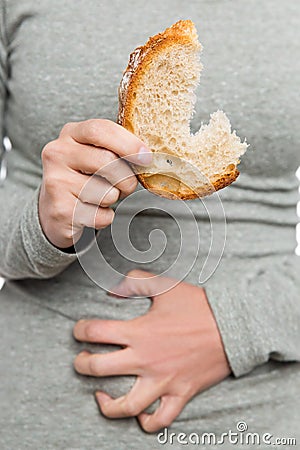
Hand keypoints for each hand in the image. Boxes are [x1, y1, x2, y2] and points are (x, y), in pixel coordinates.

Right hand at [39, 119, 151, 247]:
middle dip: (127, 178)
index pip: (100, 130)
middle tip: (127, 185)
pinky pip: (101, 215)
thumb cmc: (86, 179)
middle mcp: (58, 153)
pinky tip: (92, 212)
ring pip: (107, 192)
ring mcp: (56, 182)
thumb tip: (146, 156)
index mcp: (71, 133)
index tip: (146, 158)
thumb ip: (118, 150)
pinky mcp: (60, 210)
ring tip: (102, 197)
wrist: (57, 212)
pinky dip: (105, 217)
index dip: (128, 143)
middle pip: (107, 161)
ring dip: (114, 198)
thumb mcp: (98, 155)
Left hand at [73, 270, 230, 432]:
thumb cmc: (198, 306)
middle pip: (99, 368)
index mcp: (140, 332)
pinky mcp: (180, 394)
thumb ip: (135, 282)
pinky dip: (146, 422)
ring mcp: (163, 381)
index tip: (79, 330)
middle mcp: (146, 359)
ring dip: (106, 404)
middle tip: (81, 360)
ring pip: (126, 406)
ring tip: (99, 394)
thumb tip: (112, 289)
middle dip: (82, 364)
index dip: (80, 330)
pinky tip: (139, 414)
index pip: (96, 332)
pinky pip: (160, 420)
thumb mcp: (165, 285)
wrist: (233, 325)